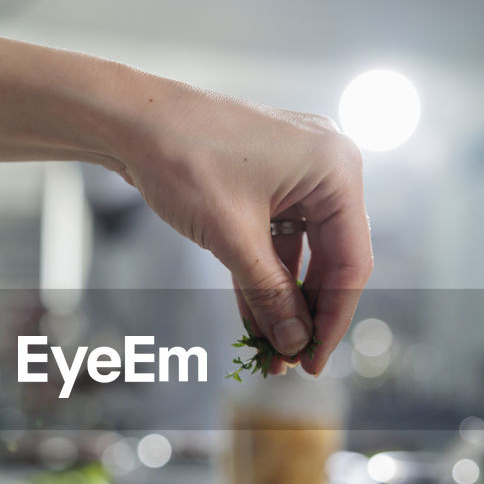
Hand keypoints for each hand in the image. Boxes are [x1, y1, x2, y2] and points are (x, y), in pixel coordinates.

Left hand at [113, 81, 372, 373]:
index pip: (352, 260)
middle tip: (293, 363)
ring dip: (283, 303)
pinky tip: (255, 323)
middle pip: (331, 259)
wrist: (131, 120)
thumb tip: (293, 343)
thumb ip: (269, 292)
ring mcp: (295, 175)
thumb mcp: (232, 237)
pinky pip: (273, 241)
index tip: (314, 361)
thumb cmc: (184, 159)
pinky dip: (263, 278)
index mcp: (337, 169)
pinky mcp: (265, 184)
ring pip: (299, 255)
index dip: (334, 318)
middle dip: (307, 314)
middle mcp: (326, 168)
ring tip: (271, 354)